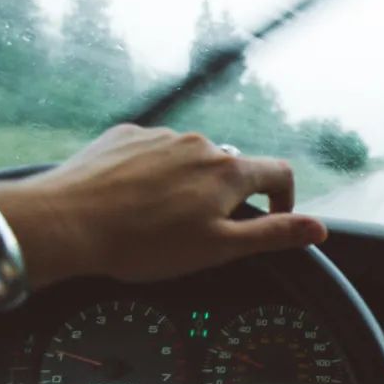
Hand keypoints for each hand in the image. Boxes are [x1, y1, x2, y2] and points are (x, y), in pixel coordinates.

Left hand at [0, 125, 326, 285]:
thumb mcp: (218, 248)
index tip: (270, 221)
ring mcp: (161, 135)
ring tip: (159, 218)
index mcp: (228, 172)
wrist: (65, 222)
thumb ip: (272, 234)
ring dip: (189, 184)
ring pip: (191, 159)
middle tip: (200, 232)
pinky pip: (155, 151)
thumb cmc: (142, 243)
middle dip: (226, 197)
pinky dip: (154, 173)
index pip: (279, 173)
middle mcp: (200, 143)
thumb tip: (319, 228)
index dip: (284, 200)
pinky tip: (132, 200)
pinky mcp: (126, 135)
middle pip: (232, 167)